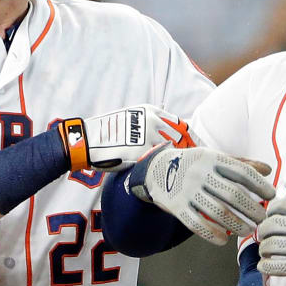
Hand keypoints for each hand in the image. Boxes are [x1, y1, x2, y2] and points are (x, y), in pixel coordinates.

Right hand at [62, 104, 194, 171]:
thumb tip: (170, 131)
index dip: (191, 136)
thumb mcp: (131, 117)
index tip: (197, 146)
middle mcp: (152, 121)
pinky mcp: (140, 152)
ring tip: (184, 170)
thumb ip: (150, 122)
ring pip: (172, 150)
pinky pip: (158, 161)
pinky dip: (164, 167)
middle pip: (181, 137)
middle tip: (196, 161)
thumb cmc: (109, 131)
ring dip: (178, 159)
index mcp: (150, 111)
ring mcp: (147, 137)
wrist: (88, 140)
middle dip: (189, 149)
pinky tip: (169, 174)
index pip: (180, 123)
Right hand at [126, 147, 273, 244]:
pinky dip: (213, 234)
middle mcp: (200, 173)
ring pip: (218, 212)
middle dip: (252, 209)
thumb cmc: (194, 164)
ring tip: (248, 231)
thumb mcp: (215, 157)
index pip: (242, 172)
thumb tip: (268, 171)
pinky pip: (197, 224)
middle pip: (233, 194)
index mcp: (213, 158)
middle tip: (263, 219)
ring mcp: (187, 190)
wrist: (156, 168)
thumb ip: (241, 164)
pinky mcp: (176, 207)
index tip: (271, 196)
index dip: (260, 185)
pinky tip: (225, 240)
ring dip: (237, 225)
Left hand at [257, 194, 285, 285]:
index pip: (279, 205)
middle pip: (269, 225)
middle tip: (264, 238)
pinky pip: (274, 266)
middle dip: (263, 232)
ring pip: (268, 246)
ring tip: (266, 254)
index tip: (271, 219)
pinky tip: (266, 266)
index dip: (270, 212)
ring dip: (263, 250)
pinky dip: (265, 266)